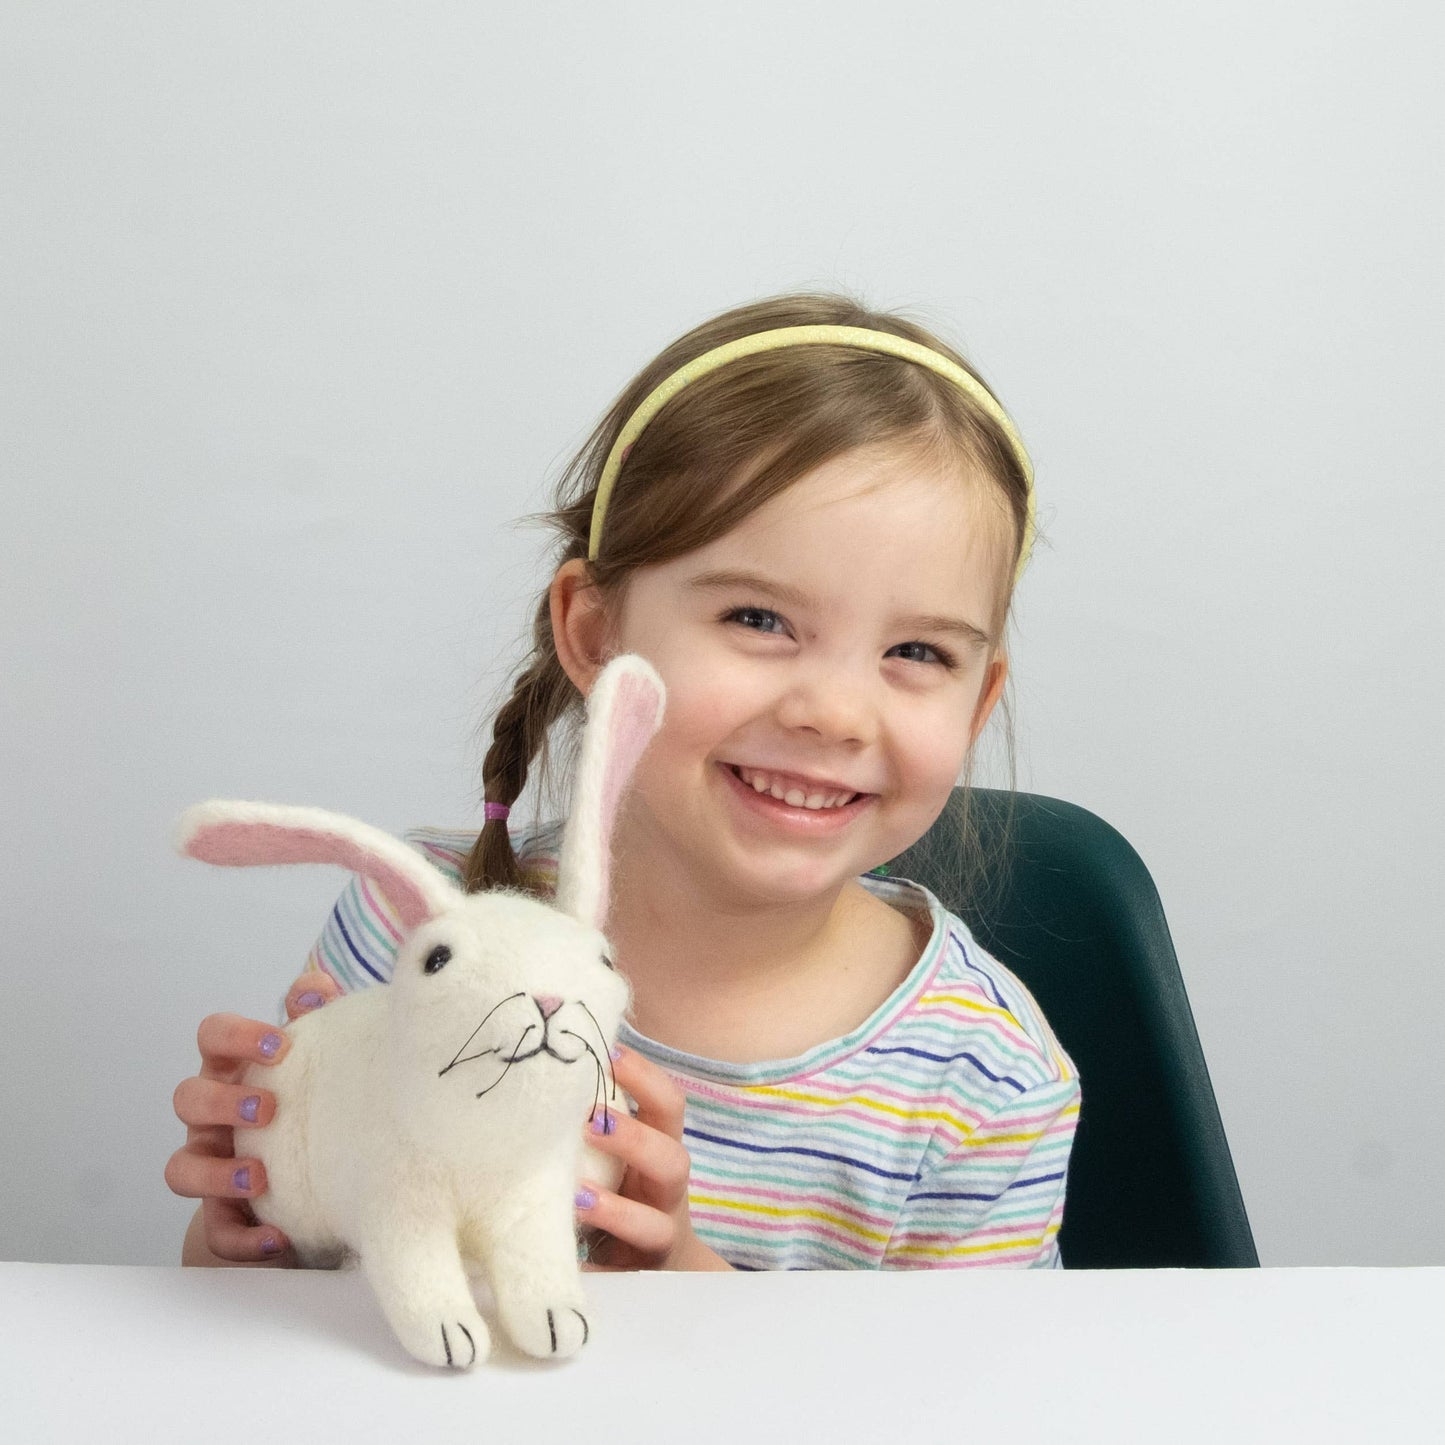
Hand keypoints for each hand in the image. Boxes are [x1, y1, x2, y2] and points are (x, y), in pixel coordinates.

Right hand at [166, 970, 340, 1263]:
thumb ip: (315, 1017)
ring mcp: (212, 1164)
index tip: (280, 1045)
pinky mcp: (224, 1217)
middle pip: (187, 1097)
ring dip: (216, 1173)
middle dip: (221, 1101)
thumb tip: (314, 988)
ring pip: (181, 1168)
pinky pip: (217, 1232)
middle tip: (266, 1109)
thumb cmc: (310, 1100)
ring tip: (260, 1177)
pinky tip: (277, 1239)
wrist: (317, 1178)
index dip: (237, 1035)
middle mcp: (213, 1114)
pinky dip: (242, 1238)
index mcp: (235, 1068)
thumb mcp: (318, 1056)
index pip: (213, 1036)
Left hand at [573, 1045, 731, 1271]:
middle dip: (634, 1138)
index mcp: (660, 1151)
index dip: (646, 1078)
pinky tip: (565, 1258)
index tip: (609, 1053)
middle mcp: (666, 1192)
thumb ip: (596, 1121)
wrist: (648, 1270)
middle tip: (588, 1120)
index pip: (668, 1106)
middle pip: (671, 1159)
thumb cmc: (621, 1191)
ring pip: (656, 1224)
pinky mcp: (638, 1278)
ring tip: (575, 1194)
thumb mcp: (615, 1155)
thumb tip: (550, 1068)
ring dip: (616, 1208)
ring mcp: (658, 1238)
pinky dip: (594, 1268)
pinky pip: (620, 1278)